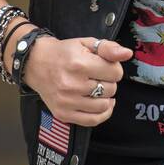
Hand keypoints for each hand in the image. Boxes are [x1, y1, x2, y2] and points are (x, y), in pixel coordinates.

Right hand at [17, 35, 133, 125]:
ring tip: (98, 88)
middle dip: (109, 81)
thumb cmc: (64, 53)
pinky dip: (102, 113)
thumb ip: (109, 48)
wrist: (36, 64)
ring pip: (104, 105)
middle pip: (110, 89)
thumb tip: (127, 54)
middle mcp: (73, 85)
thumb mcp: (86, 43)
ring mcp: (67, 102)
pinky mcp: (63, 114)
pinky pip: (92, 121)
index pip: (115, 72)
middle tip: (98, 76)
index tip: (105, 65)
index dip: (114, 68)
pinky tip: (101, 104)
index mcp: (79, 64)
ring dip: (106, 97)